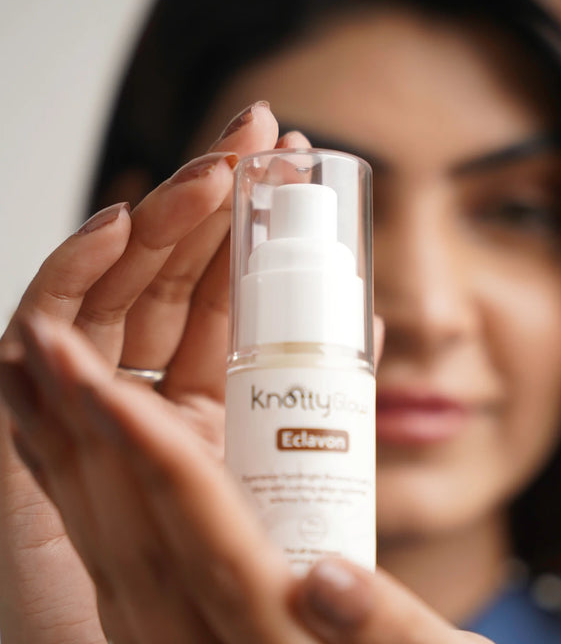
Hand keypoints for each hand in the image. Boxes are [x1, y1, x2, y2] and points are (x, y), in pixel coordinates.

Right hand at [0, 101, 305, 642]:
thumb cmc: (251, 582)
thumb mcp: (297, 466)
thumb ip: (328, 393)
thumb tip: (371, 318)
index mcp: (200, 400)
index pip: (223, 298)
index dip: (257, 230)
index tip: (299, 169)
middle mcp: (141, 393)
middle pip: (169, 281)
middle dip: (212, 203)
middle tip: (260, 134)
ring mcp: (82, 408)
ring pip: (114, 295)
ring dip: (157, 225)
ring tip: (210, 171)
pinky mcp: (29, 436)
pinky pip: (33, 346)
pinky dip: (70, 278)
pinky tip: (114, 224)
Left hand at [3, 313, 490, 643]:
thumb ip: (385, 627)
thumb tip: (330, 576)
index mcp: (262, 629)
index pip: (198, 528)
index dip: (152, 455)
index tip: (110, 386)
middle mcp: (192, 629)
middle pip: (124, 520)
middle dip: (79, 422)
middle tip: (45, 337)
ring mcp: (165, 619)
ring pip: (101, 523)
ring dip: (64, 436)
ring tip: (40, 359)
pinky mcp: (164, 604)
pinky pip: (104, 532)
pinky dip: (74, 468)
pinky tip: (64, 423)